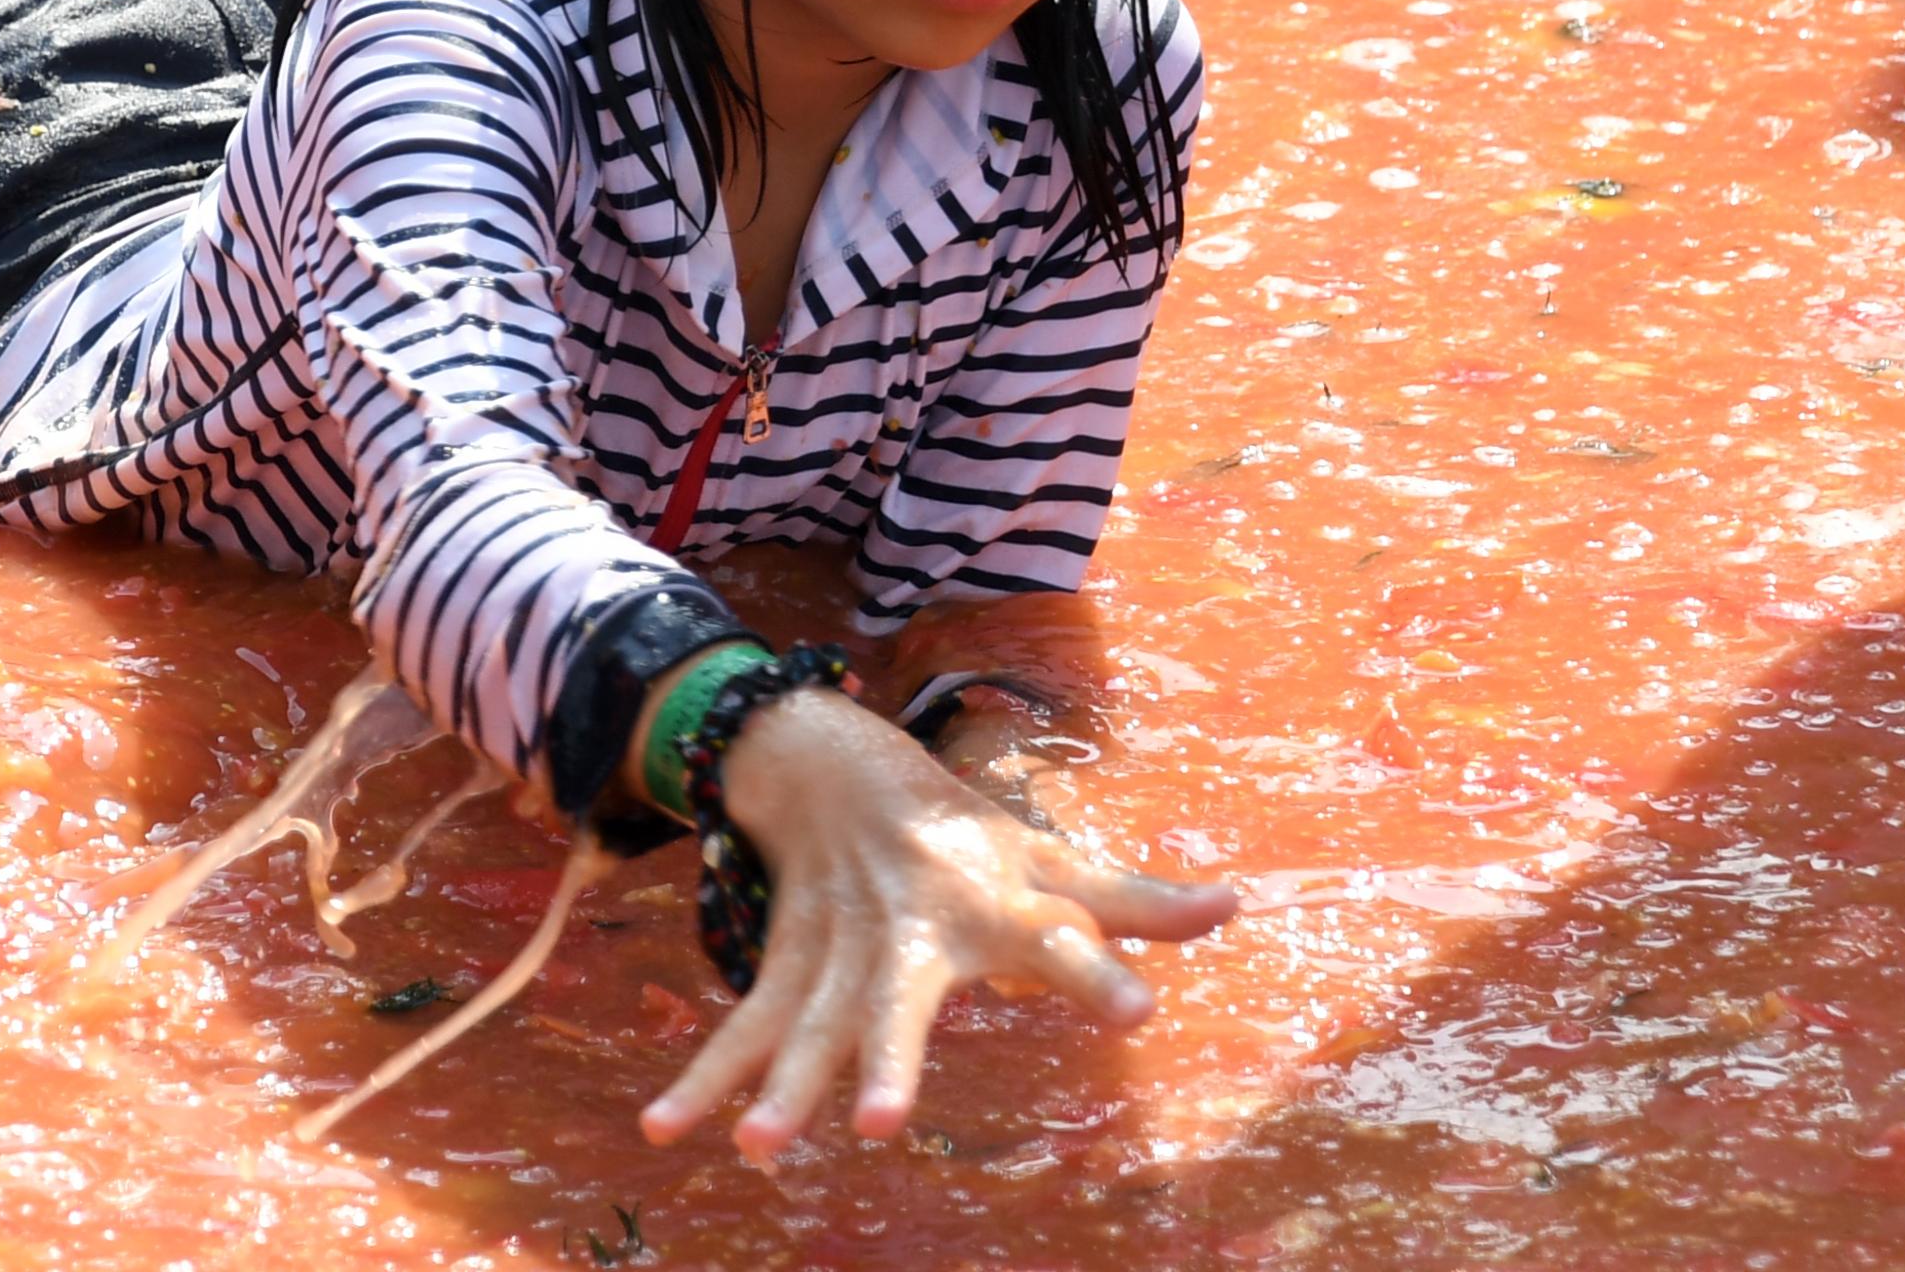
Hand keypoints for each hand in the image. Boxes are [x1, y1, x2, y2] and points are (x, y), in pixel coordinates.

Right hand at [636, 689, 1234, 1157]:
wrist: (827, 757)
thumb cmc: (959, 826)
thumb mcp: (1047, 853)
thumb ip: (1133, 897)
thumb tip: (1236, 906)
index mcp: (993, 895)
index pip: (1060, 932)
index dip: (1098, 969)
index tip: (1139, 1007)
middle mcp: (911, 921)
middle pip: (895, 994)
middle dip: (884, 1055)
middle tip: (877, 1122)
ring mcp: (838, 942)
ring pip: (805, 1018)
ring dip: (778, 1081)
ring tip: (760, 1147)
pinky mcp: (785, 959)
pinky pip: (745, 1023)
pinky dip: (704, 1076)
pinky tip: (668, 1133)